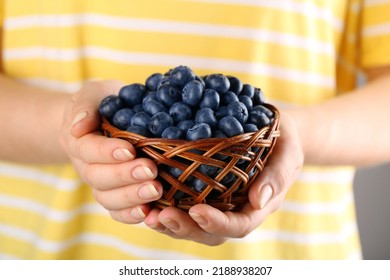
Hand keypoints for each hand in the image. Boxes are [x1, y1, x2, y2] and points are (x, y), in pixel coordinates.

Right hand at [59, 80, 162, 222]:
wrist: (107, 120)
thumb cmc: (104, 103)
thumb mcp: (94, 94)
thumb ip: (85, 106)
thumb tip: (78, 126)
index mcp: (79, 141)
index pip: (88, 149)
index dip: (106, 152)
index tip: (129, 149)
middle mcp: (86, 166)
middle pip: (98, 178)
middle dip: (125, 176)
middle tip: (151, 170)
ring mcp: (100, 184)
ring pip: (108, 198)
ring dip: (132, 197)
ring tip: (156, 190)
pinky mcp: (115, 196)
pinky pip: (118, 212)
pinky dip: (131, 216)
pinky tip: (150, 214)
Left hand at [143, 112, 303, 244]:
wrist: (276, 135)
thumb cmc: (284, 143)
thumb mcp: (288, 154)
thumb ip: (277, 176)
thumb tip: (258, 200)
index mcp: (256, 207)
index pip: (238, 225)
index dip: (217, 223)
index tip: (197, 211)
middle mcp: (235, 211)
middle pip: (210, 232)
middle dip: (185, 228)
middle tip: (162, 216)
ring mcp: (219, 204)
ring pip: (194, 225)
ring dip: (171, 223)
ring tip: (148, 213)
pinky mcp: (205, 192)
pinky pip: (185, 206)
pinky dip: (166, 207)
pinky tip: (148, 199)